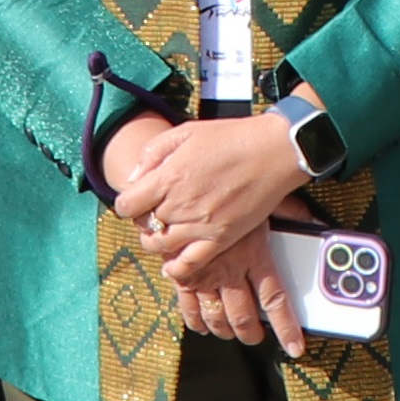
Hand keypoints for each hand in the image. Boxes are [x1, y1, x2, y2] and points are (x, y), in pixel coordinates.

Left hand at [117, 114, 316, 350]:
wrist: (273, 151)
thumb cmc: (231, 138)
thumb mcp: (184, 132)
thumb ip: (152, 154)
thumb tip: (133, 178)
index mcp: (167, 177)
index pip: (126, 205)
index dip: (128, 202)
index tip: (138, 199)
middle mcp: (180, 205)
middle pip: (142, 225)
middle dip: (144, 218)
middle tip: (155, 211)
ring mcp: (200, 225)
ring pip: (160, 246)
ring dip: (156, 241)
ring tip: (166, 231)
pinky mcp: (221, 238)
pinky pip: (189, 265)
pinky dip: (176, 268)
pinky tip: (173, 264)